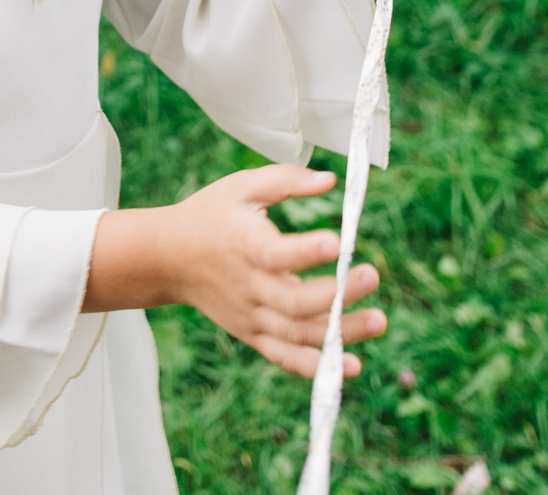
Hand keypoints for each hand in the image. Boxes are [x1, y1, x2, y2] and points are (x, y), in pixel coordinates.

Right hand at [83, 164, 384, 378]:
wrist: (167, 258)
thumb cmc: (210, 214)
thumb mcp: (241, 187)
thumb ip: (286, 180)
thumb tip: (331, 180)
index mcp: (244, 246)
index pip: (276, 254)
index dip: (306, 252)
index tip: (337, 241)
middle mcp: (248, 287)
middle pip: (295, 303)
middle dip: (337, 295)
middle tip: (373, 274)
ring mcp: (250, 316)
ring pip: (297, 334)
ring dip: (340, 333)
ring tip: (380, 320)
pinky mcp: (252, 334)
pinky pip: (285, 356)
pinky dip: (316, 366)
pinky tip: (352, 366)